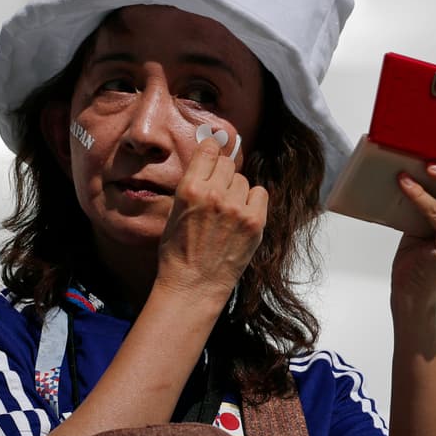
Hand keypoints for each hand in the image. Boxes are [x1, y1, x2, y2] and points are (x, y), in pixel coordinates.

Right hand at [155, 137, 267, 300]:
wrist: (194, 285)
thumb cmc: (179, 251)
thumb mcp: (176, 211)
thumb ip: (193, 184)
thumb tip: (209, 160)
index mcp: (190, 189)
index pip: (209, 150)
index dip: (211, 152)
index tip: (213, 155)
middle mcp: (215, 194)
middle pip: (227, 164)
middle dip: (222, 175)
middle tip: (217, 194)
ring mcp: (237, 208)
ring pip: (243, 180)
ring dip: (236, 191)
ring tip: (227, 212)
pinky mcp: (255, 222)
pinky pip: (260, 194)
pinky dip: (253, 201)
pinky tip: (242, 215)